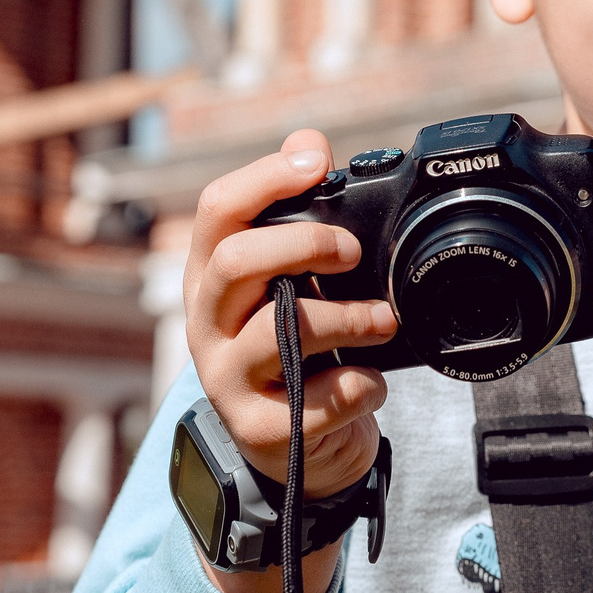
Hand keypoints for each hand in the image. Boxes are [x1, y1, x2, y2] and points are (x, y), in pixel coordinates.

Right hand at [186, 128, 397, 592]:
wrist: (297, 452)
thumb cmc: (296, 352)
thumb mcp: (290, 282)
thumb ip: (299, 214)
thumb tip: (308, 139)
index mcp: (211, 277)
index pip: (217, 211)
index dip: (265, 177)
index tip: (317, 162)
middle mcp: (207, 324)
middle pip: (237, 261)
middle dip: (305, 244)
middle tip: (352, 253)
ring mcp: (227, 380)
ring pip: (276, 332)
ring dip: (348, 319)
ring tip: (385, 320)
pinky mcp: (259, 430)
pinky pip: (312, 402)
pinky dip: (357, 385)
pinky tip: (372, 380)